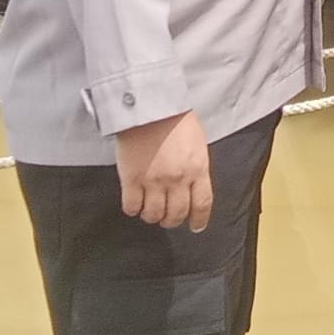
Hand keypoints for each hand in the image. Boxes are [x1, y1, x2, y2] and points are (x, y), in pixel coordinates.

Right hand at [116, 110, 212, 231]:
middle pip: (177, 214)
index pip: (202, 204)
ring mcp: (154, 182)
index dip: (199, 219)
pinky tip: (134, 203)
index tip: (196, 227)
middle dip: (172, 220)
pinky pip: (132, 207)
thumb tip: (194, 186)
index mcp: (198, 169)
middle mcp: (178, 180)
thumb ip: (196, 167)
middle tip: (167, 217)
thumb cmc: (176, 120)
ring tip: (149, 210)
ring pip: (153, 215)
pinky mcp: (132, 180)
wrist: (150, 107)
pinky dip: (133, 209)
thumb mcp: (198, 144)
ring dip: (152, 216)